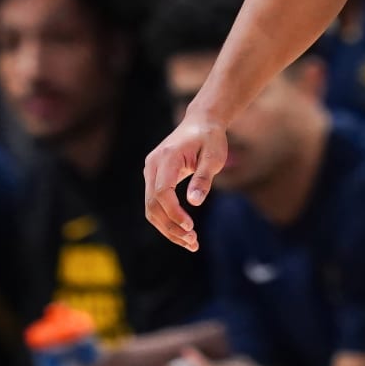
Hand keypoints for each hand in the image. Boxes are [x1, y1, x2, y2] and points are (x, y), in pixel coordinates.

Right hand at [144, 114, 227, 249]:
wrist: (201, 122)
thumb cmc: (210, 138)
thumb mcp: (214, 156)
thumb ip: (203, 178)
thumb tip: (194, 202)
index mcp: (167, 157)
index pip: (162, 192)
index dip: (174, 212)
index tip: (191, 226)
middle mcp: (153, 165)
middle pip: (153, 204)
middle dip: (171, 227)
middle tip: (193, 242)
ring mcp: (150, 171)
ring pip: (151, 208)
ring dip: (168, 228)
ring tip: (190, 243)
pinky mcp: (154, 177)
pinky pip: (155, 203)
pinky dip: (167, 219)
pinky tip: (184, 231)